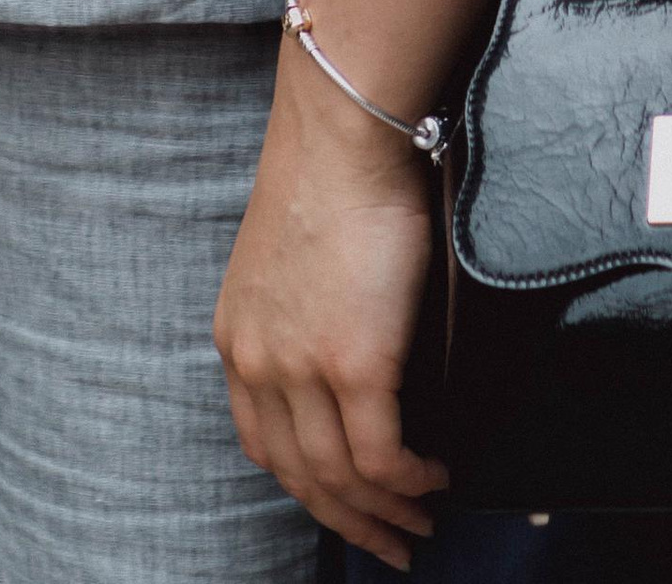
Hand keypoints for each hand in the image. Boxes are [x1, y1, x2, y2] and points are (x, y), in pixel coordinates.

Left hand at [215, 55, 447, 568]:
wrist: (343, 129)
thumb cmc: (330, 173)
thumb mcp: (289, 261)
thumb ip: (304, 321)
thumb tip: (353, 365)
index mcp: (236, 339)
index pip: (263, 445)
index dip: (307, 488)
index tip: (343, 508)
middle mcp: (257, 364)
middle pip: (300, 478)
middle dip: (349, 524)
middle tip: (392, 545)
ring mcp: (302, 369)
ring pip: (341, 480)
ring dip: (386, 515)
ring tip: (422, 522)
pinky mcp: (354, 364)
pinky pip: (382, 457)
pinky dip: (411, 481)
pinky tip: (434, 479)